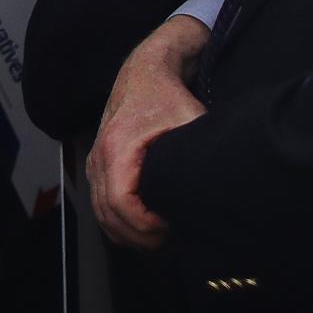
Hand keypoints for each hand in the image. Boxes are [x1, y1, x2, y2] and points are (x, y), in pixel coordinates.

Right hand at [87, 16, 208, 250]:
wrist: (143, 71)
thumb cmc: (166, 93)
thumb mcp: (190, 117)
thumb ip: (198, 149)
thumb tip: (219, 181)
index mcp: (118, 147)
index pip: (120, 202)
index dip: (143, 225)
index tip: (169, 228)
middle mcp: (99, 157)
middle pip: (107, 215)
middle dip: (138, 236)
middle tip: (170, 240)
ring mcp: (94, 163)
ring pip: (101, 214)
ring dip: (128, 233)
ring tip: (161, 238)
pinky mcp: (98, 167)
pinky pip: (100, 205)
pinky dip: (118, 223)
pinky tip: (145, 228)